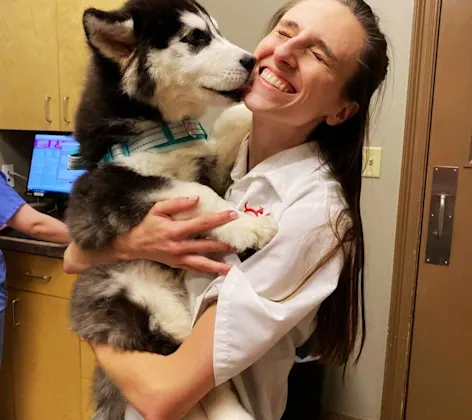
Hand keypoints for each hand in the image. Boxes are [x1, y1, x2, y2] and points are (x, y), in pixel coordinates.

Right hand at [114, 196, 235, 273]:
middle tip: (239, 243)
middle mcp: (178, 246)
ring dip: (218, 265)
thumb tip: (196, 199)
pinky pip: (194, 269)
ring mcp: (178, 258)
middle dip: (223, 244)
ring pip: (202, 263)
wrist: (131, 245)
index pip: (201, 223)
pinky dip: (207, 271)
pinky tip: (218, 272)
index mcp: (175, 230)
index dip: (218, 219)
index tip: (232, 215)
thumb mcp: (157, 209)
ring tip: (232, 266)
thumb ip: (177, 203)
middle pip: (206, 245)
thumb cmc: (145, 224)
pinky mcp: (177, 265)